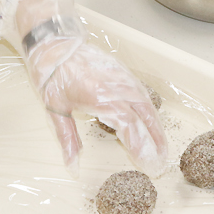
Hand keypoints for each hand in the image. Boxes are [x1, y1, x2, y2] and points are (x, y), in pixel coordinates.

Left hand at [14, 0, 166, 176]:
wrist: (53, 44)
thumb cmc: (51, 76)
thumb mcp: (55, 110)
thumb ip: (68, 141)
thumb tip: (73, 168)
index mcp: (98, 96)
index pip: (128, 124)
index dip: (140, 145)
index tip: (147, 163)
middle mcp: (115, 86)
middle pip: (144, 115)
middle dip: (155, 139)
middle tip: (161, 160)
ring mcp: (121, 76)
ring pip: (147, 103)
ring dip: (156, 125)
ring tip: (161, 146)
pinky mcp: (122, 71)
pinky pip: (142, 92)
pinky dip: (150, 110)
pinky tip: (152, 122)